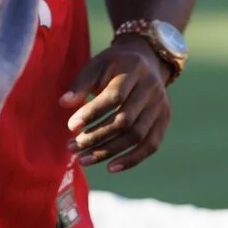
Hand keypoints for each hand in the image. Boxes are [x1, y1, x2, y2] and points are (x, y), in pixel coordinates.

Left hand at [62, 40, 173, 171]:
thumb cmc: (115, 64)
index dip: (92, 113)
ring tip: (83, 159)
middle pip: (125, 120)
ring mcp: (161, 105)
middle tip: (72, 147)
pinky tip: (110, 167)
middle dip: (96, 137)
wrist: (148, 60)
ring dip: (108, 151)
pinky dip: (131, 159)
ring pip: (136, 136)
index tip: (71, 126)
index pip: (114, 96)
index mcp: (134, 69)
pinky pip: (151, 145)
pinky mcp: (164, 120)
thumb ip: (81, 83)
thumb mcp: (97, 64)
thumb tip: (64, 103)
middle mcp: (151, 88)